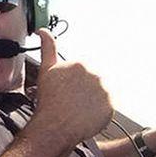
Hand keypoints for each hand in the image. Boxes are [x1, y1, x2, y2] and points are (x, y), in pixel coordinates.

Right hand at [33, 29, 112, 144]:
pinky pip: (107, 109)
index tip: (70, 92)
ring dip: (93, 102)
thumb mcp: (46, 70)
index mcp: (82, 64)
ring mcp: (105, 91)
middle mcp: (96, 75)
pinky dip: (99, 113)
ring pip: (101, 96)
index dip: (77, 85)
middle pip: (95, 84)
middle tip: (73, 103)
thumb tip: (43, 31)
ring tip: (79, 110)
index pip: (85, 74)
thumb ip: (47, 47)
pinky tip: (86, 116)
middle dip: (86, 92)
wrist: (54, 125)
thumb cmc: (48, 101)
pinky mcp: (111, 107)